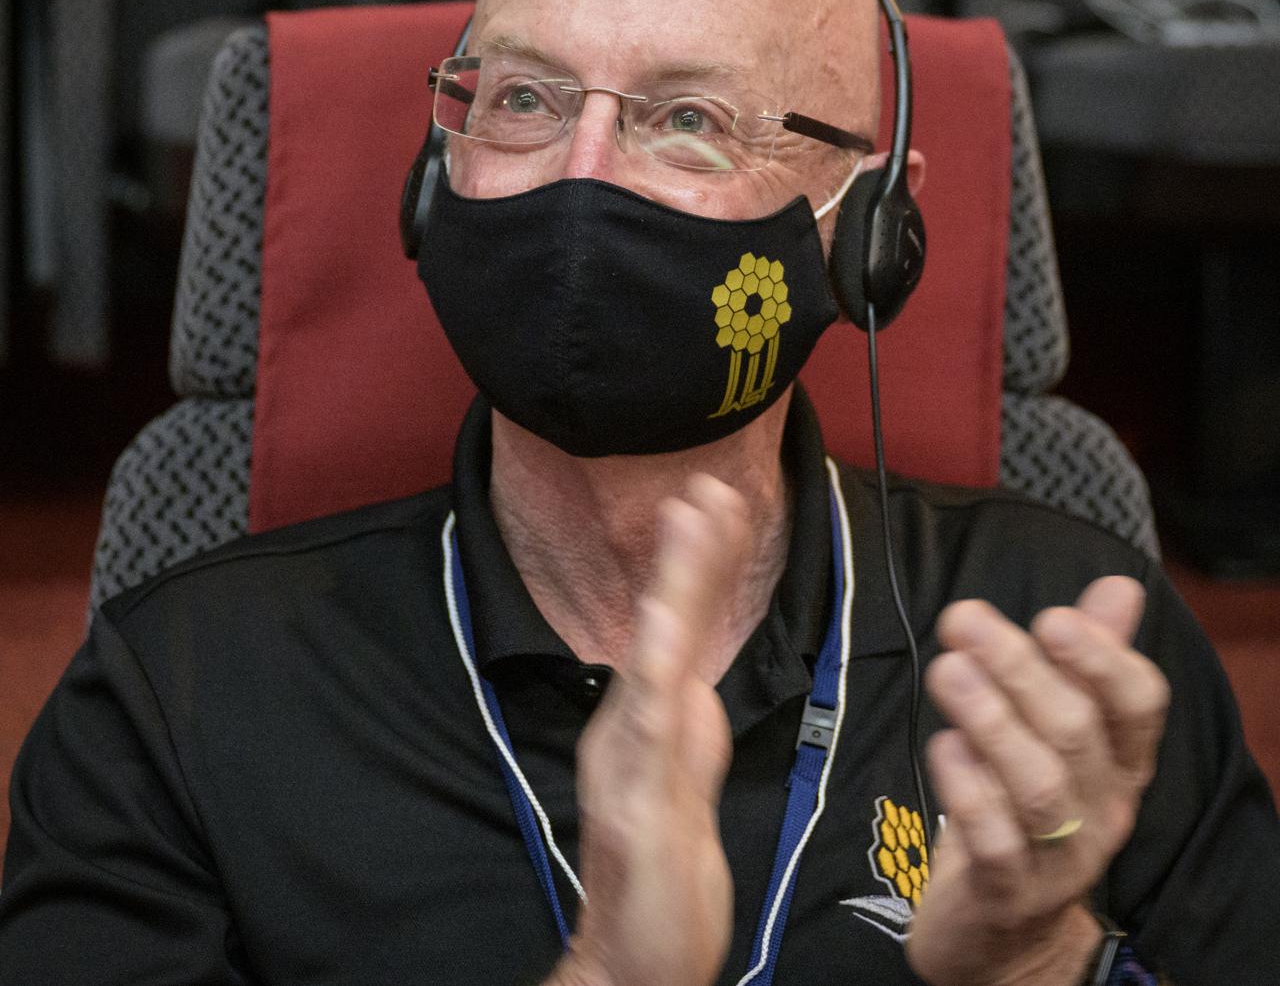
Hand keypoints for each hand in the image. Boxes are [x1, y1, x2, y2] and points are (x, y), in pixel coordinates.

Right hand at [550, 475, 745, 985]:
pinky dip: (652, 673)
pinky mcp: (638, 802)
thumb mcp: (687, 770)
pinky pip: (647, 731)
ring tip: (688, 524)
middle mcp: (633, 724)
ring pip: (653, 658)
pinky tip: (660, 629)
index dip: (696, 563)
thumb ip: (689, 716)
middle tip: (709, 485)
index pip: (678, 623)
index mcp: (650, 714)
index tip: (716, 503)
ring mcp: (632, 759)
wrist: (638, 955)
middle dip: (689, 553)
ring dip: (672, 589)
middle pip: (665, 624)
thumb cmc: (665, 864)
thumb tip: (695, 671)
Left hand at [908, 576, 1169, 985]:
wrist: (1005, 930)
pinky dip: (966, 787)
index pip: (1140, 705)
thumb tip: (1120, 586)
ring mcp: (1057, 856)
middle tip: (963, 619)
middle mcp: (1098, 806)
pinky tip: (942, 748)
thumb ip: (1089, 659)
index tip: (1051, 616)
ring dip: (990, 720)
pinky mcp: (1006, 890)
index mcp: (1118, 761)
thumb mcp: (1062, 731)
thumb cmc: (1027, 807)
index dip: (1103, 658)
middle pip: (1076, 732)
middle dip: (1020, 669)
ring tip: (948, 670)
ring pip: (1038, 784)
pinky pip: (993, 839)